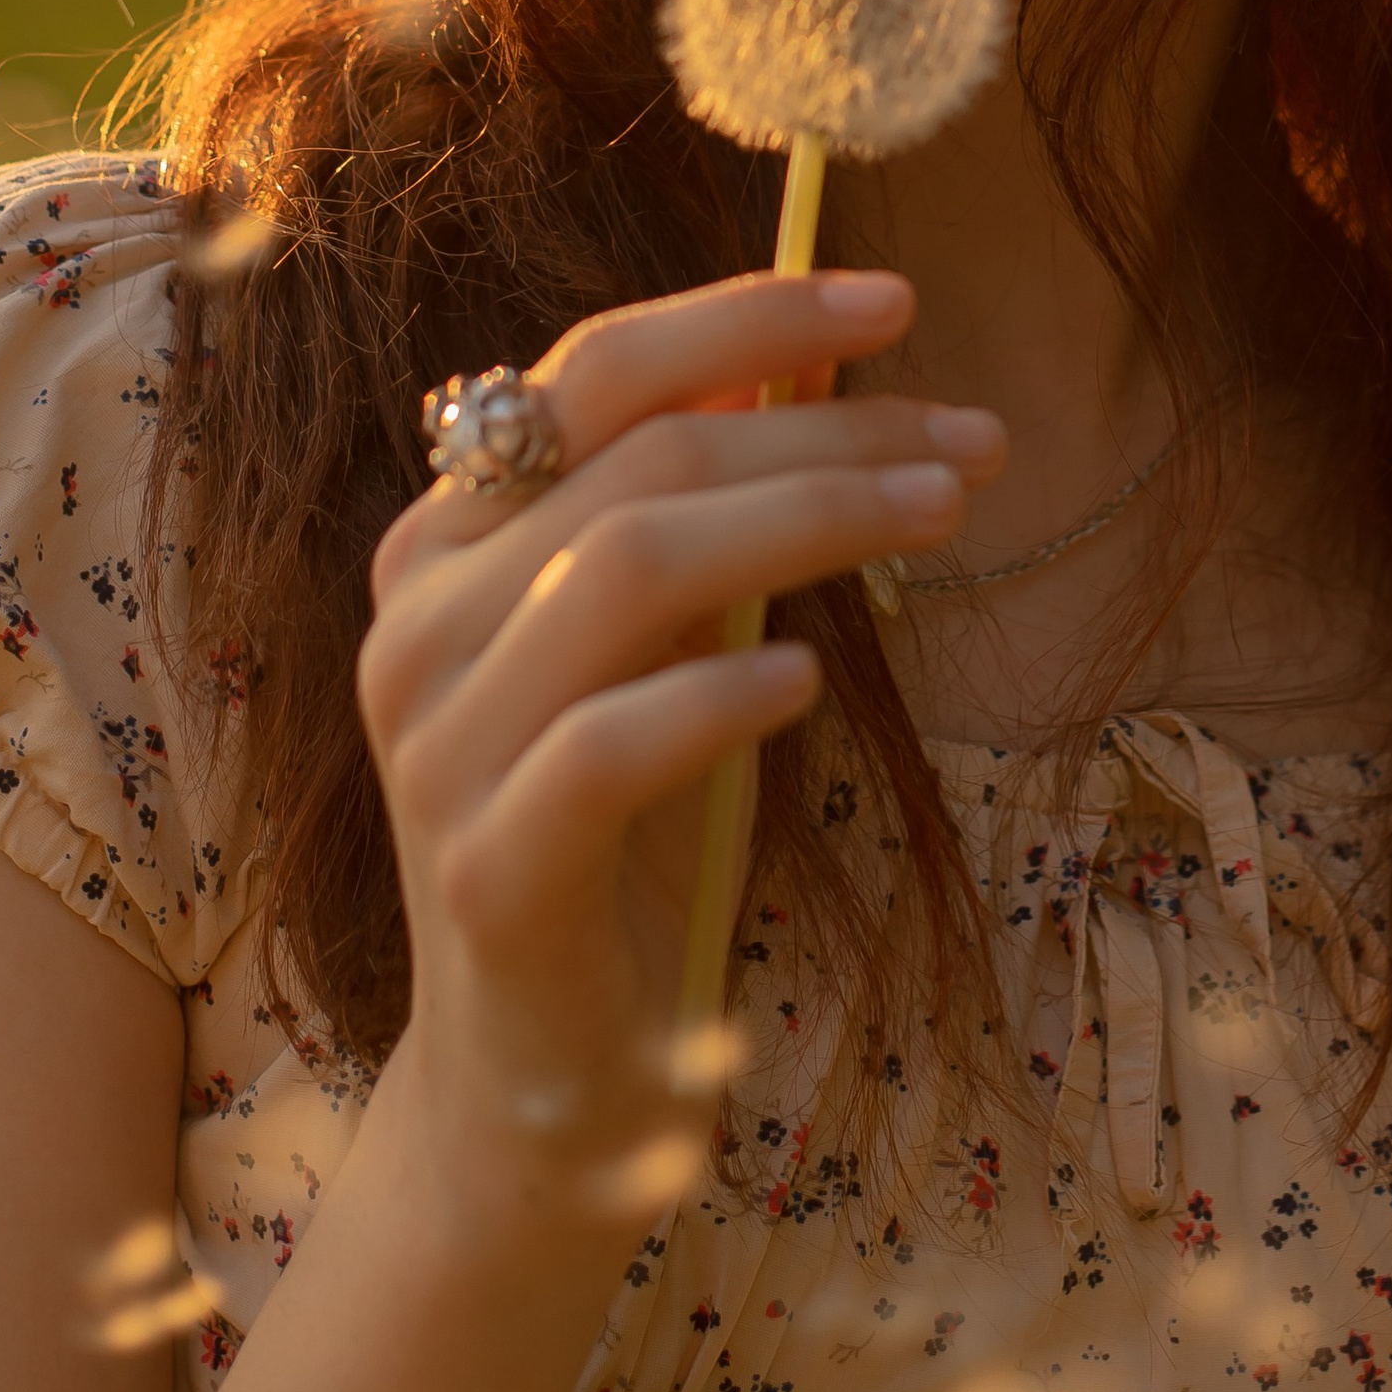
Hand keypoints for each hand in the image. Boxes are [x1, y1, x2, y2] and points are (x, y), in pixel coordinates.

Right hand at [355, 268, 1004, 1258]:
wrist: (532, 1089)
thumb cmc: (619, 846)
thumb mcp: (661, 653)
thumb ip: (702, 517)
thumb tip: (825, 366)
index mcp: (447, 544)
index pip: (593, 372)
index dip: (745, 317)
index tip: (895, 302)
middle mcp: (418, 623)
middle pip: (637, 461)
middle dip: (825, 428)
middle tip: (973, 441)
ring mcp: (436, 747)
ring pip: (628, 570)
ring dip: (807, 523)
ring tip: (942, 518)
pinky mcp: (483, 870)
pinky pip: (607, 745)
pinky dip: (722, 696)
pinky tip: (808, 682)